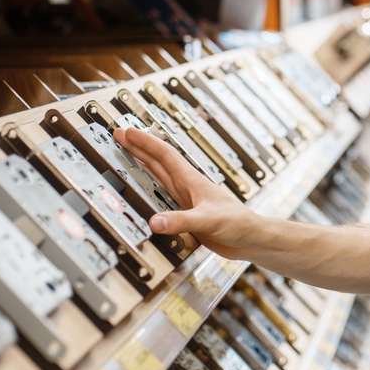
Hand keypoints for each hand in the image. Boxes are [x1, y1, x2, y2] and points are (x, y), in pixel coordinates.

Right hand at [113, 126, 257, 259]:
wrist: (250, 239)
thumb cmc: (238, 224)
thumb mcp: (207, 221)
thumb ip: (181, 221)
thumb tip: (154, 222)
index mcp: (192, 181)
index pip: (164, 155)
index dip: (145, 142)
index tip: (127, 131)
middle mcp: (187, 187)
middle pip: (158, 161)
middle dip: (138, 148)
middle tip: (120, 136)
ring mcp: (187, 199)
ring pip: (159, 176)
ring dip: (142, 164)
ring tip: (126, 154)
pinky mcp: (187, 213)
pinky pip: (163, 196)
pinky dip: (150, 189)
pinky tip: (145, 189)